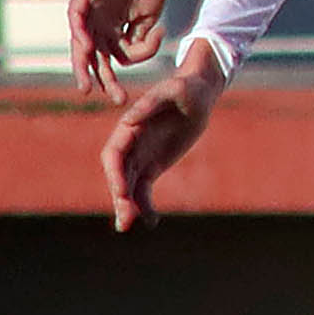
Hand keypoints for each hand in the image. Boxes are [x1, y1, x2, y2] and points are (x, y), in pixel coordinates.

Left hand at [70, 0, 173, 100]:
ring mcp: (90, 8)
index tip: (121, 97)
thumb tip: (132, 59)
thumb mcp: (150, 18)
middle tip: (99, 96)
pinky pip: (76, 15)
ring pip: (80, 40)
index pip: (109, 60)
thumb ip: (141, 40)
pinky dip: (79, 31)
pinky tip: (87, 46)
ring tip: (86, 82)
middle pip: (92, 55)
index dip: (112, 78)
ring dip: (82, 61)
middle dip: (96, 77)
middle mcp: (98, 22)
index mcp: (113, 29)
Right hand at [103, 59, 227, 231]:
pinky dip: (145, 206)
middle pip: (118, 174)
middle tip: (124, 218)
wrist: (199, 96)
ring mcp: (141, 157)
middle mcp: (130, 143)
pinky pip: (144, 190)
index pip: (114, 153)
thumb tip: (129, 122)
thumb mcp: (174, 90)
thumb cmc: (187, 88)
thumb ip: (151, 103)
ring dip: (126, 206)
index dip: (115, 173)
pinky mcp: (153, 166)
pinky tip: (151, 221)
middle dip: (119, 196)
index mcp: (130, 125)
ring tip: (127, 226)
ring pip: (128, 186)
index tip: (121, 191)